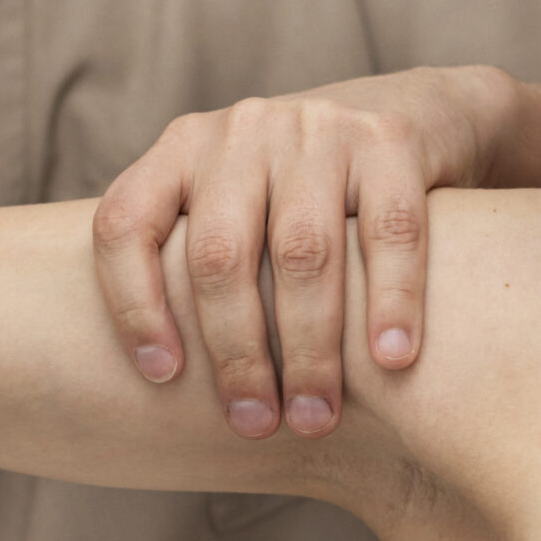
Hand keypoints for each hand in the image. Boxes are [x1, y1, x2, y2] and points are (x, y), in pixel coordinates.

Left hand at [90, 64, 515, 437]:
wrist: (415, 116)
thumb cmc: (299, 198)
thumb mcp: (234, 207)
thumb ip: (193, 266)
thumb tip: (157, 393)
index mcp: (180, 151)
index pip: (125, 224)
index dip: (132, 305)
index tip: (161, 378)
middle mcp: (240, 131)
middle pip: (219, 255)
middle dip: (235, 354)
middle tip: (254, 425)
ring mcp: (315, 129)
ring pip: (302, 251)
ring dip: (308, 349)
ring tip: (314, 418)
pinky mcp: (390, 139)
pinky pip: (389, 231)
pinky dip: (391, 300)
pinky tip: (391, 360)